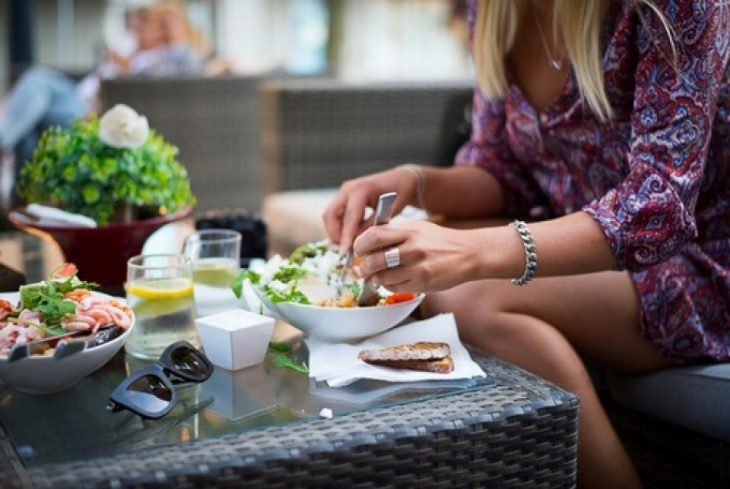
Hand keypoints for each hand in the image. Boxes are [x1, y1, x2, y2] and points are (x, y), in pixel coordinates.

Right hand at [322, 167, 418, 252]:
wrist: (401, 178)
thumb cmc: (401, 192)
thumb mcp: (391, 211)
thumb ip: (373, 225)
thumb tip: (358, 241)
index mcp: (361, 189)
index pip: (348, 218)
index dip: (345, 237)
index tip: (344, 254)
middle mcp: (348, 189)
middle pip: (330, 215)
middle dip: (335, 234)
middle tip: (346, 250)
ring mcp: (344, 192)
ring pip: (330, 216)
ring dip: (337, 231)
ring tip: (350, 244)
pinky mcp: (344, 197)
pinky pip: (336, 214)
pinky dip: (341, 226)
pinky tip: (352, 236)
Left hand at [352, 220, 482, 292]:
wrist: (468, 254)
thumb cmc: (439, 240)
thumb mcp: (417, 228)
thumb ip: (394, 233)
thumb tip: (366, 242)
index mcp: (410, 232)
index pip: (374, 236)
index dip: (360, 244)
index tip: (359, 249)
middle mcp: (413, 250)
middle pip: (374, 260)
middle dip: (363, 266)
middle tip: (364, 266)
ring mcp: (418, 269)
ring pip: (382, 278)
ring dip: (375, 278)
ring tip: (377, 274)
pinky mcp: (423, 285)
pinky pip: (395, 288)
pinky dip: (389, 285)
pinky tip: (394, 279)